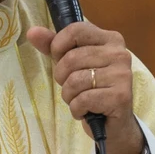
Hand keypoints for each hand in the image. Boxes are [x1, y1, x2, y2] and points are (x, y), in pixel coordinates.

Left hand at [27, 22, 143, 153]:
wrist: (112, 123)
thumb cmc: (91, 88)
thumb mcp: (71, 64)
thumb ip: (53, 46)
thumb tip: (32, 32)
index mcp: (110, 39)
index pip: (76, 30)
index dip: (58, 47)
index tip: (60, 60)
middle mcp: (120, 53)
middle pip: (72, 58)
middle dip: (62, 77)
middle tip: (71, 87)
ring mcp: (122, 75)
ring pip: (75, 81)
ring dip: (69, 96)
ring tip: (79, 99)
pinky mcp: (120, 97)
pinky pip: (82, 100)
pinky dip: (77, 109)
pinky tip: (86, 110)